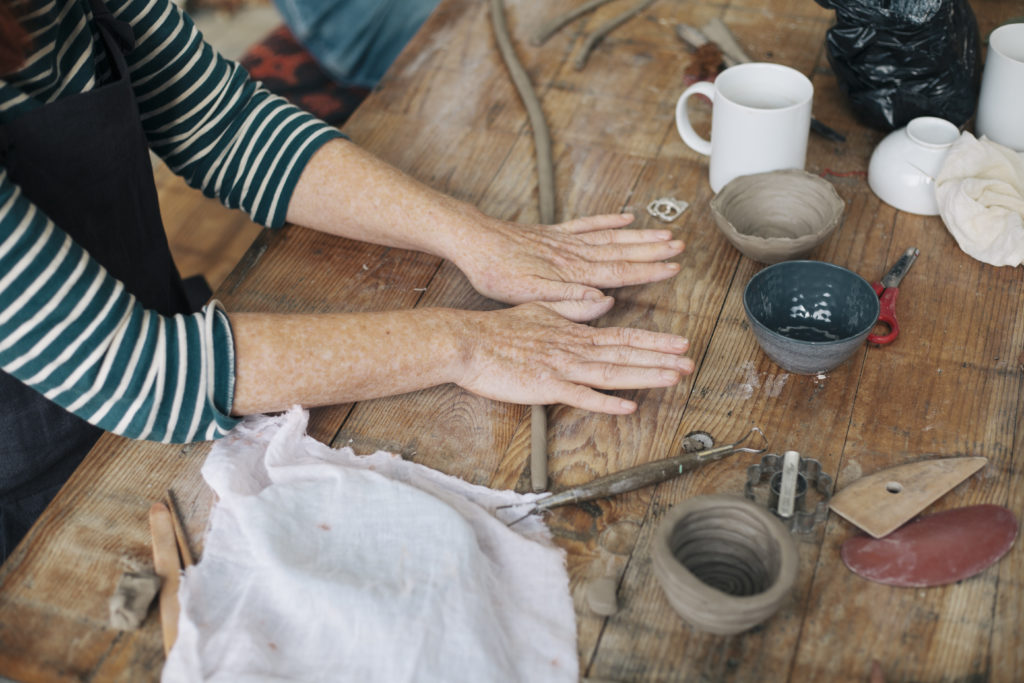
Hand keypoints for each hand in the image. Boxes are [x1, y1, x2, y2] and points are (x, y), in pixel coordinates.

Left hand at [448, 213, 684, 303]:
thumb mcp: (530, 295)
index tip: (672, 268)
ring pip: (610, 237)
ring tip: (665, 233)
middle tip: (681, 247)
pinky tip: (625, 217)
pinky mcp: (553, 233)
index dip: (648, 271)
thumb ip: (569, 299)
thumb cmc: (497, 273)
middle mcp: (574, 253)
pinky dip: (609, 220)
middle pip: (622, 251)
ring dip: (639, 236)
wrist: (473, 241)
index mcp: (572, 272)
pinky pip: (587, 224)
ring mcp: (565, 241)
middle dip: (653, 251)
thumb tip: (603, 301)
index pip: (619, 272)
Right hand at [453, 298, 693, 413]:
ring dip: (645, 375)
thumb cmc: (500, 331)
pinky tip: (627, 406)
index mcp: (574, 333)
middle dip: (661, 359)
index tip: (680, 344)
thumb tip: (601, 302)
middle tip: (691, 362)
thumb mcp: (541, 311)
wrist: (468, 341)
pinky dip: (605, 401)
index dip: (654, 342)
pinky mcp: (545, 386)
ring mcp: (561, 368)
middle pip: (625, 354)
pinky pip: (580, 396)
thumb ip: (573, 308)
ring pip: (611, 372)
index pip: (623, 337)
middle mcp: (574, 349)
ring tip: (673, 377)